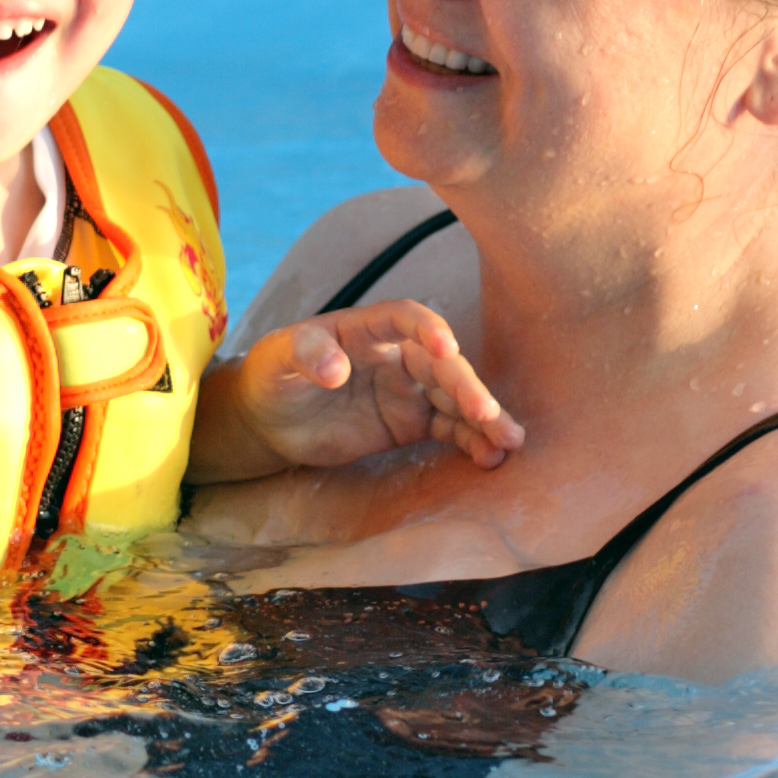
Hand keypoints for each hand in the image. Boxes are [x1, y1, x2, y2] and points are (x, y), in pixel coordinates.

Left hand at [189, 298, 524, 482]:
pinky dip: (470, 442)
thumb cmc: (272, 375)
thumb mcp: (277, 358)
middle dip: (467, 388)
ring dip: (483, 418)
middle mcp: (396, 355)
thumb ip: (305, 354)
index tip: (446, 348)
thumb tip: (335, 369)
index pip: (406, 319)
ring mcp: (406, 391)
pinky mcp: (408, 424)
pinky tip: (489, 458)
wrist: (268, 419)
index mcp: (366, 329)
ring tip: (510, 443)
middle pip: (441, 366)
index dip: (428, 330)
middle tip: (488, 415)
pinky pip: (447, 429)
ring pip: (453, 399)